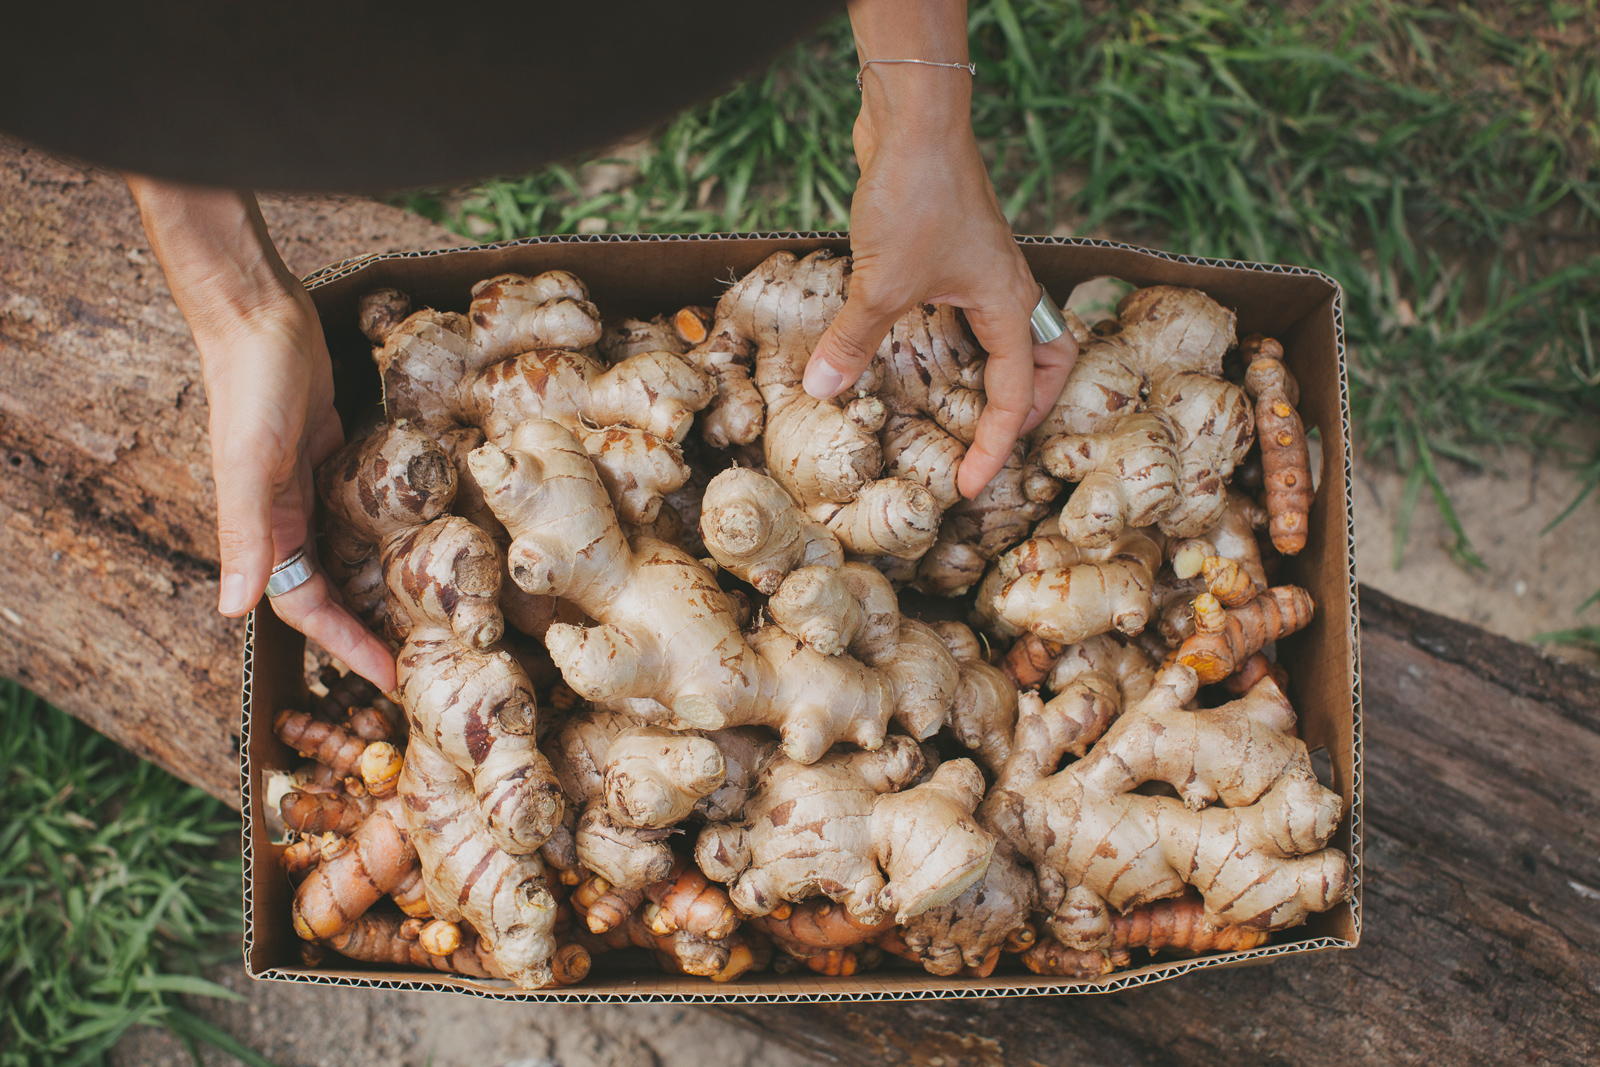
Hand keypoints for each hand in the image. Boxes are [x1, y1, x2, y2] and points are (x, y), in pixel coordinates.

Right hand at [125, 177, 396, 690]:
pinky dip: (388, 535)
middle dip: (365, 630)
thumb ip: (244, 534)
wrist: (258, 314)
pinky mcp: (338, 456)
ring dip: (378, 589)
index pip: (305, 609)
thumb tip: (232, 609)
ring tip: (429, 617)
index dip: (344, 647)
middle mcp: (286, 518)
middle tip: (419, 659)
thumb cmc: (252, 387)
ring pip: (347, 556)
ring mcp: (313, 487)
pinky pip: (365, 511)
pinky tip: (426, 545)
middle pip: (328, 593)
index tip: (390, 680)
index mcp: (264, 530)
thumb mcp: (249, 463)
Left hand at [808, 0, 1077, 499]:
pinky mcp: (954, 251)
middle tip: (996, 444)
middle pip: (1045, 362)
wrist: (913, 120)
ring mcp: (985, 268)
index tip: (973, 485)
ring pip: (1012, 335)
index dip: (995, 446)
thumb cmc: (916, 196)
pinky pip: (973, 309)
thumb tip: (824, 390)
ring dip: (1000, 373)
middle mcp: (1009, 289)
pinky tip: (925, 350)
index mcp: (1010, 305)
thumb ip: (853, 341)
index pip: (1017, 394)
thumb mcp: (880, 283)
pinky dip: (963, 339)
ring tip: (970, 407)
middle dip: (1028, 410)